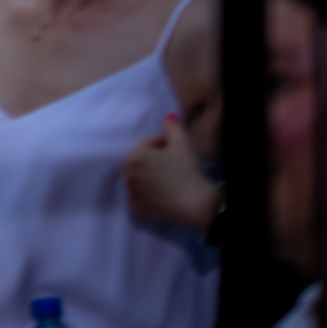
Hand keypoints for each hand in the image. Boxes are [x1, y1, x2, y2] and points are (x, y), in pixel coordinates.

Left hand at [125, 113, 219, 232]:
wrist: (198, 207)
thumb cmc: (188, 173)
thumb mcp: (183, 144)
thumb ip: (172, 126)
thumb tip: (167, 116)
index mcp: (134, 156)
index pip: (148, 144)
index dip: (165, 147)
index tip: (178, 156)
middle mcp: (127, 175)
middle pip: (142, 162)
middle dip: (155, 162)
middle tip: (175, 169)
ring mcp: (132, 195)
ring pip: (140, 180)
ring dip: (151, 179)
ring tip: (171, 184)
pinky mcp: (138, 211)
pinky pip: (141, 200)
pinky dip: (149, 198)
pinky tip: (164, 198)